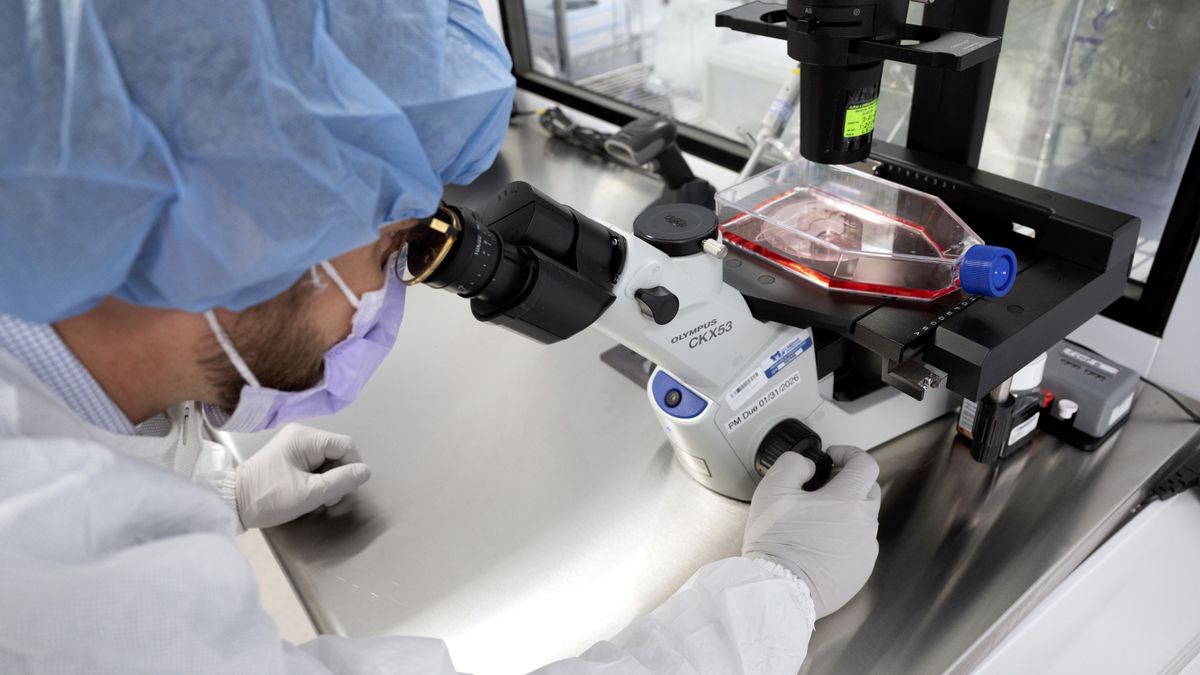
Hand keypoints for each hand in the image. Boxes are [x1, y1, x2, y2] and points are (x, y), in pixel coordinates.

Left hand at [235, 424, 371, 528]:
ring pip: (328, 460)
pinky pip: (315, 464)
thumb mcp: (309, 493)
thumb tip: (366, 471)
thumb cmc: (268, 497)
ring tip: (315, 498)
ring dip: (328, 480)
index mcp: (305, 437)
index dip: (352, 468)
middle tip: (326, 499)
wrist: (232, 504)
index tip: (342, 491)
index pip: (346, 445)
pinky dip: (317, 479)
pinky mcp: (289, 455)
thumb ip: (341, 481)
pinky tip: (307, 492)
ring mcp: (294, 444)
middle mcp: (301, 434)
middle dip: (338, 477)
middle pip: (338, 452)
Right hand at [742, 446, 880, 618]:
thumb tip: (808, 466)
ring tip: (816, 520)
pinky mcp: (861, 571)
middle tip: (823, 487)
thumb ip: (793, 464)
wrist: (779, 589)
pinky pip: (859, 546)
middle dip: (849, 482)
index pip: (865, 464)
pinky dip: (845, 539)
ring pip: (863, 520)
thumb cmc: (775, 542)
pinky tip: (821, 545)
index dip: (849, 453)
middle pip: (868, 490)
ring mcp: (866, 550)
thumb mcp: (773, 489)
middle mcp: (864, 524)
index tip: (833, 457)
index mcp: (847, 500)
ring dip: (846, 512)